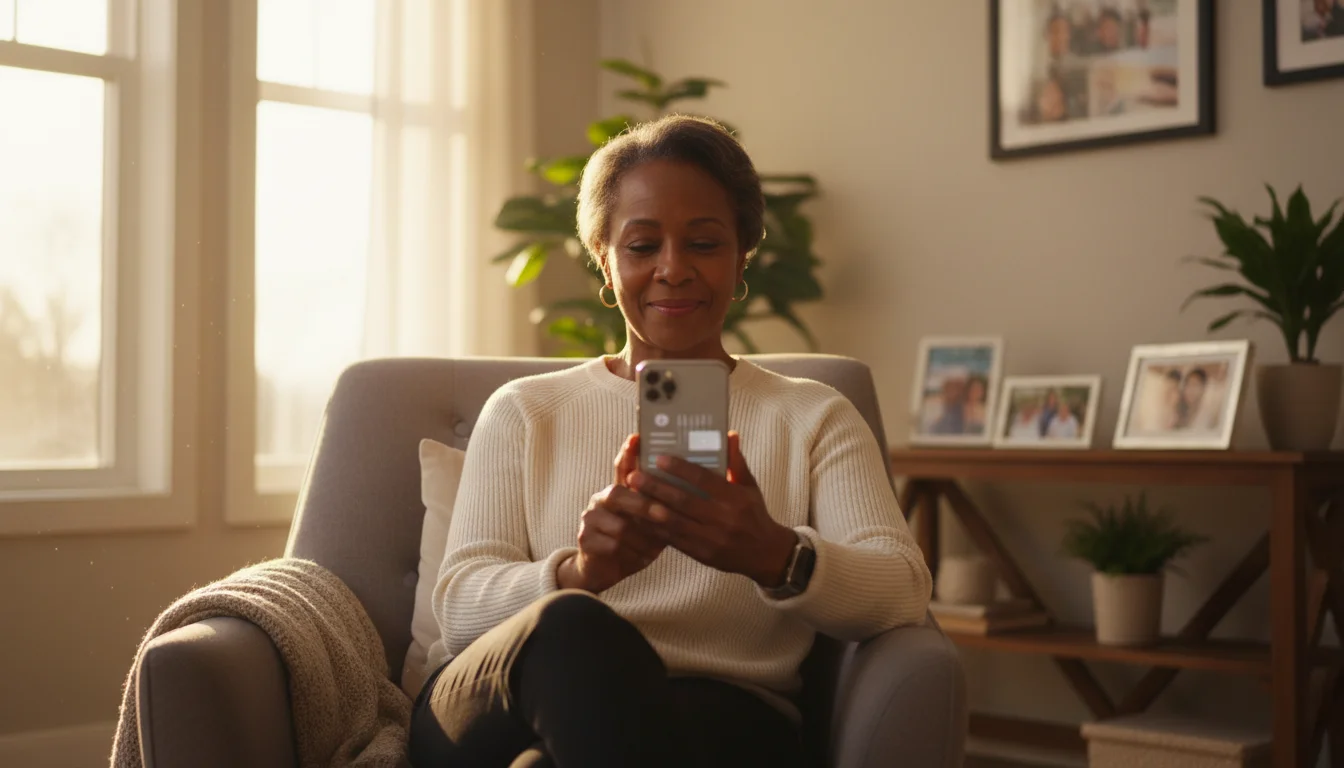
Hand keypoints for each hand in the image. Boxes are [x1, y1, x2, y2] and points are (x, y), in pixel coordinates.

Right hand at [557, 434, 666, 592]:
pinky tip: (640, 558)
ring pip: (619, 525)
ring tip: (653, 548)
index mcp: (619, 490)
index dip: (629, 452)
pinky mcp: (585, 539)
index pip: (622, 466)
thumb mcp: (650, 522)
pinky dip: (631, 554)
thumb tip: (691, 490)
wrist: (607, 568)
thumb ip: (662, 505)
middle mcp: (602, 499)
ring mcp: (590, 518)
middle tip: (664, 514)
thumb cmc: (636, 540)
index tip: (637, 437)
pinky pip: (612, 546)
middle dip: (643, 505)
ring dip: (640, 539)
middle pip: (618, 494)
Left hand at [625, 431, 796, 587]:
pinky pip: (674, 540)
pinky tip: (641, 518)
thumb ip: (736, 462)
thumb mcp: (750, 487)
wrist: (765, 554)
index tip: (659, 458)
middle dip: (657, 488)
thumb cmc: (755, 514)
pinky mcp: (702, 554)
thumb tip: (729, 434)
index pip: (704, 480)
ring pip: (675, 522)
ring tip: (632, 496)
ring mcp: (711, 539)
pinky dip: (656, 529)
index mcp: (735, 499)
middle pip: (684, 501)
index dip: (680, 469)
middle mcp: (723, 519)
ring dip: (650, 508)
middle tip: (635, 476)